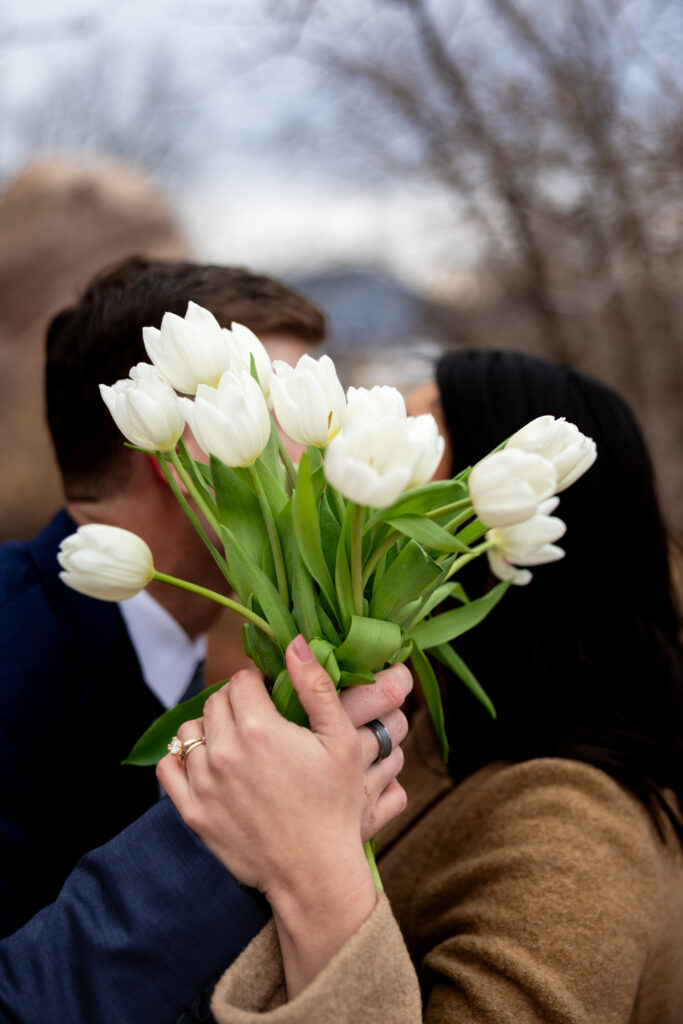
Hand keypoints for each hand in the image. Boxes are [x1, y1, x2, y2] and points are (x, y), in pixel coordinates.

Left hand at [159, 636, 411, 994]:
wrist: (314, 873)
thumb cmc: (335, 805)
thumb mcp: (342, 741)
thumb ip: (316, 687)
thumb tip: (295, 642)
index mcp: (260, 729)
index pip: (241, 681)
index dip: (259, 686)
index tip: (273, 701)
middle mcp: (224, 752)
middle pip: (215, 701)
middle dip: (235, 703)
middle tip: (259, 723)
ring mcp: (203, 784)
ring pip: (191, 731)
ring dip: (209, 729)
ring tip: (235, 744)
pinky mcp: (192, 812)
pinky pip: (168, 767)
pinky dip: (181, 759)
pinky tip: (205, 764)